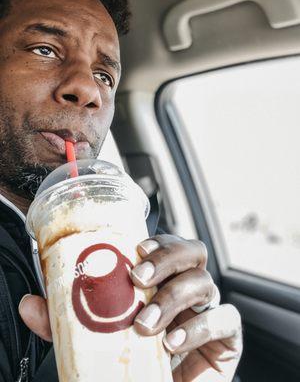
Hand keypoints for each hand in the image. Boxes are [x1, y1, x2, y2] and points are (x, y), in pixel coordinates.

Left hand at [18, 234, 241, 381]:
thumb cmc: (132, 358)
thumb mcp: (97, 335)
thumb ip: (67, 320)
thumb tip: (31, 305)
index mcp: (165, 279)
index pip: (169, 244)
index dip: (158, 241)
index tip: (136, 251)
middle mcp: (189, 287)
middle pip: (193, 252)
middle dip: (168, 259)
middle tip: (140, 279)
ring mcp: (210, 308)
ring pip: (204, 283)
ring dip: (173, 299)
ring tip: (146, 325)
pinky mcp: (227, 335)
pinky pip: (225, 319)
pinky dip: (199, 328)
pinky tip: (173, 343)